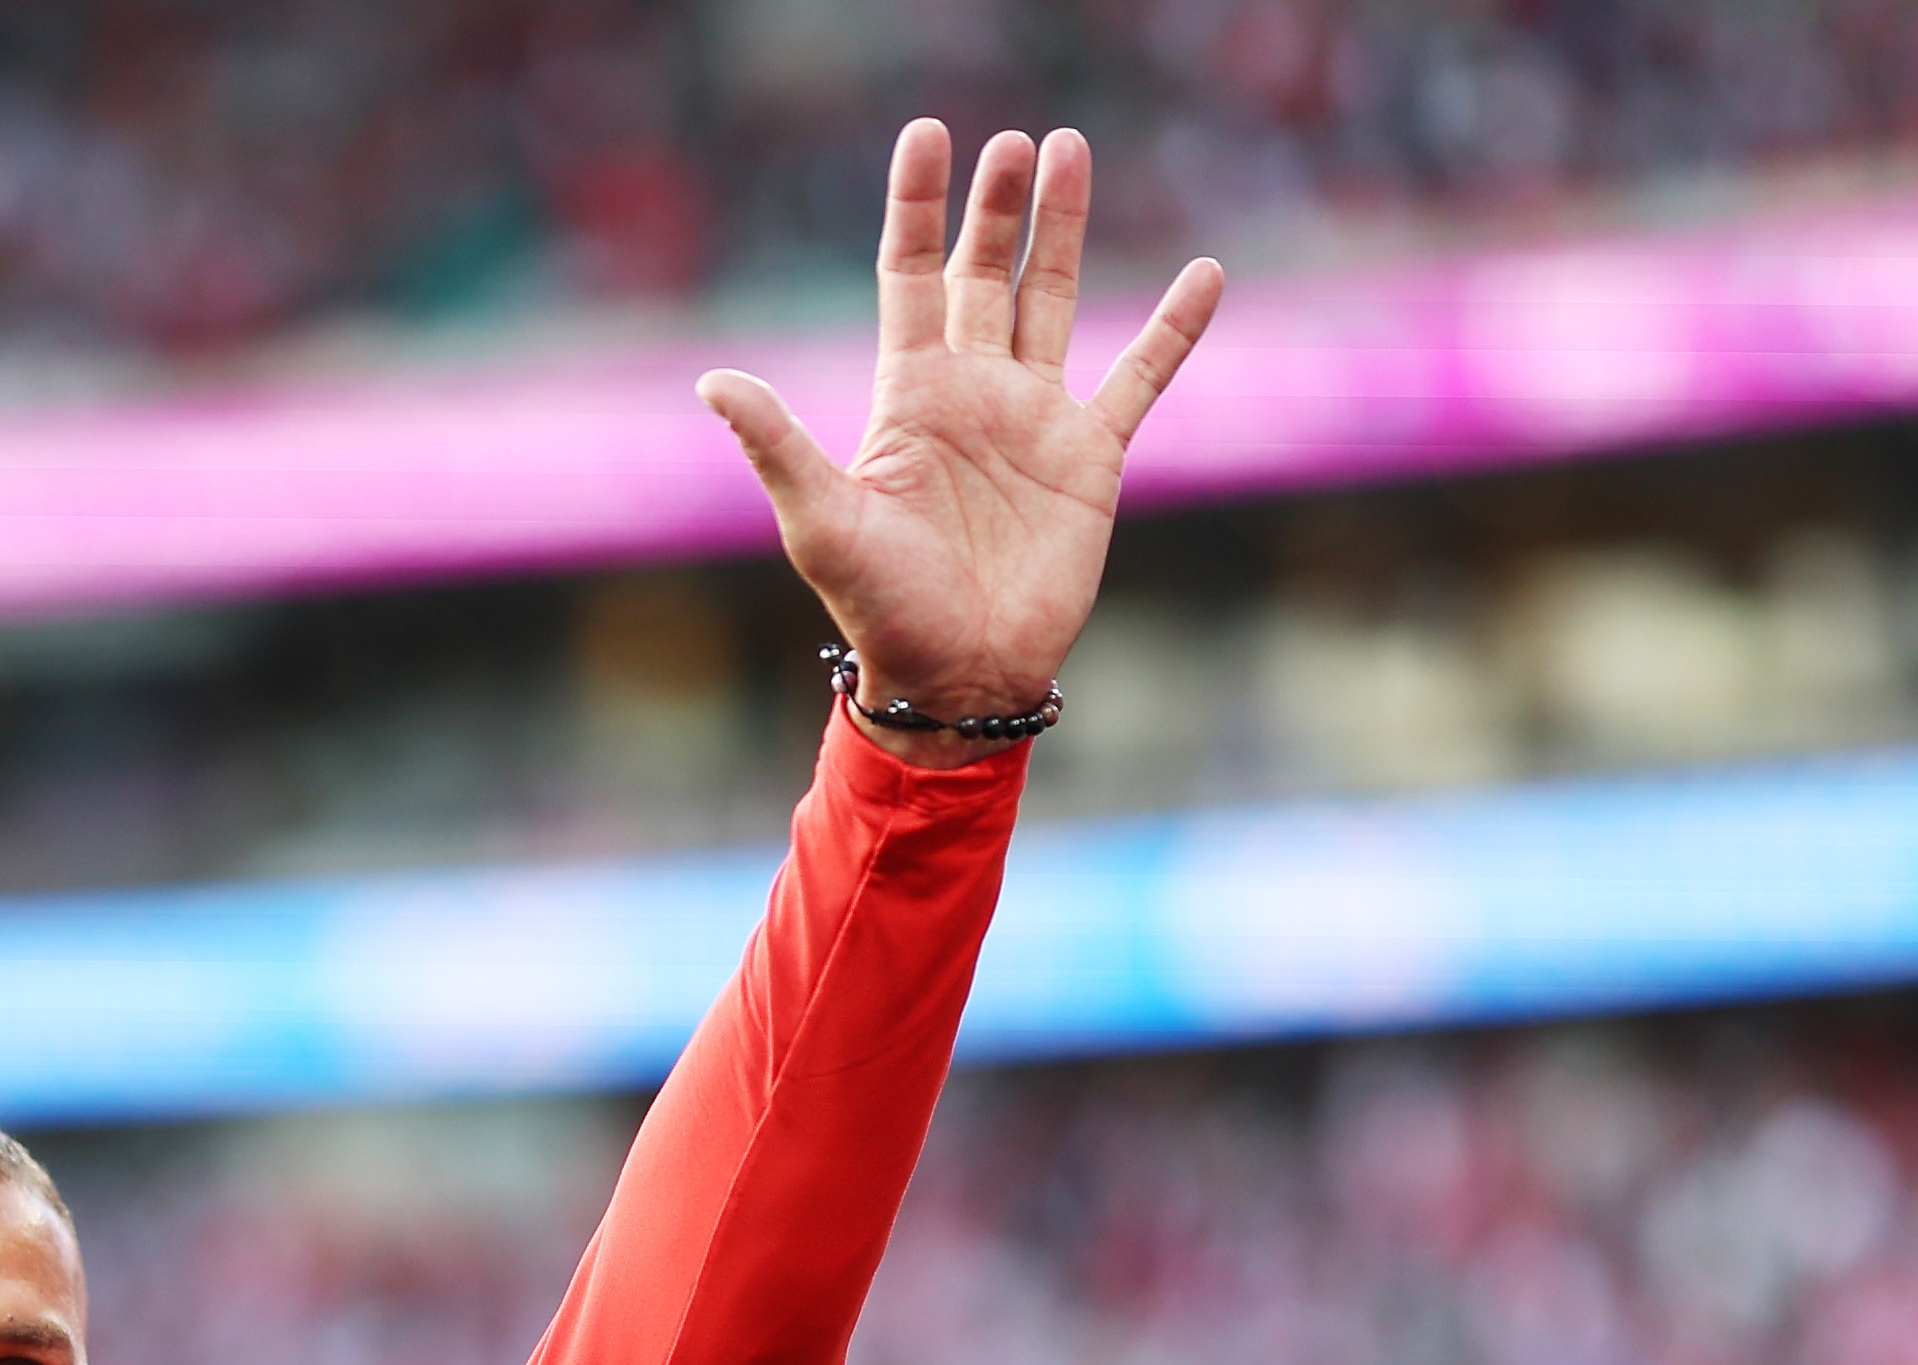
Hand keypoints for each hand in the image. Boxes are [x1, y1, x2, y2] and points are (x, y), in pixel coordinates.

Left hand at [696, 124, 1223, 754]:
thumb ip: (776, 443)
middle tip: (1015, 139)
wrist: (959, 676)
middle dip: (996, 205)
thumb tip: (712, 380)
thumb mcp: (821, 520)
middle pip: (984, 272)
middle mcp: (972, 392)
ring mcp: (1034, 419)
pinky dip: (1172, 330)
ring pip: (1052, 299)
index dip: (917, 206)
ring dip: (1062, 230)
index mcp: (908, 394)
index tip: (927, 135)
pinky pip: (1139, 378)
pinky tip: (1205, 275)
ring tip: (1071, 150)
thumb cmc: (881, 607)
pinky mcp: (1091, 458)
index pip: (911, 275)